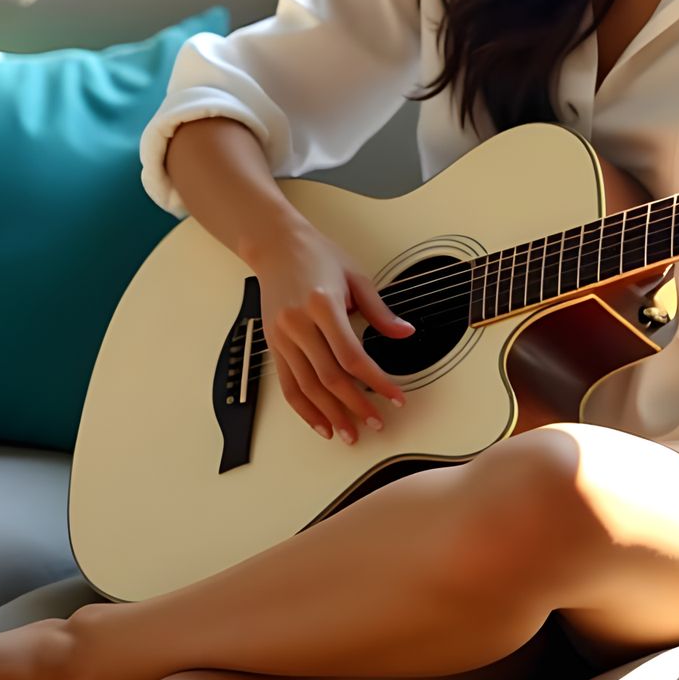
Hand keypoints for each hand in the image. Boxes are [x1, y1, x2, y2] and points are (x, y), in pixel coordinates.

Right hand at [248, 221, 413, 444]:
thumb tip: (405, 334)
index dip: (377, 381)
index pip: (352, 356)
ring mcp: (282, 336)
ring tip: (350, 434)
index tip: (396, 397)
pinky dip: (304, 409)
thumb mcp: (356, 276)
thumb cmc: (318, 255)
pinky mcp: (273, 344)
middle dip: (356, 405)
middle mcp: (298, 323)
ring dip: (330, 414)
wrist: (276, 245)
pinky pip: (287, 384)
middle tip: (377, 423)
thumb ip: (379, 311)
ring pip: (307, 387)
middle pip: (329, 377)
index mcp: (322, 304)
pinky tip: (320, 424)